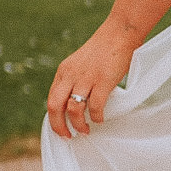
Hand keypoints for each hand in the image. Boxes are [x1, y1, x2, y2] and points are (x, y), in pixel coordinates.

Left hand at [47, 19, 138, 138]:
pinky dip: (96, 117)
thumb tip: (77, 102)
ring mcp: (86, 78)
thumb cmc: (105, 50)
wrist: (119, 33)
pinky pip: (95, 106)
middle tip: (67, 137)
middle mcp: (71, 75)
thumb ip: (76, 80)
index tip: (61, 129)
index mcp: (64, 72)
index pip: (51, 99)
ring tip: (85, 131)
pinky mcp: (103, 81)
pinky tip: (100, 120)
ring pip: (73, 109)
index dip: (53, 118)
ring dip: (78, 125)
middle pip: (55, 106)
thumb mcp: (81, 64)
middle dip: (59, 126)